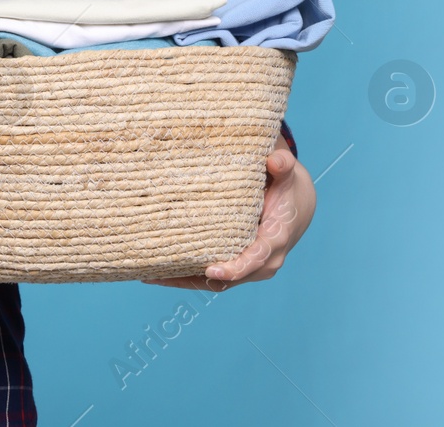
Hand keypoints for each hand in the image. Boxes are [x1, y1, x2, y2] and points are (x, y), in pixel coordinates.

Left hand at [141, 133, 313, 291]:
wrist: (294, 209)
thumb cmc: (286, 190)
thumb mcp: (287, 176)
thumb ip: (282, 166)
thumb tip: (274, 159)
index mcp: (274, 240)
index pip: (255, 258)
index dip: (235, 267)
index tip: (212, 269)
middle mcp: (264, 262)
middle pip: (229, 278)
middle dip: (196, 278)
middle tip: (159, 274)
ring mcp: (249, 269)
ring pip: (217, 283)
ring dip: (184, 282)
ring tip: (149, 275)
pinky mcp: (237, 268)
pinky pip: (211, 280)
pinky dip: (187, 278)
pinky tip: (157, 273)